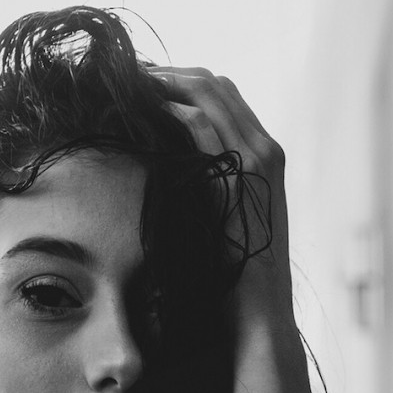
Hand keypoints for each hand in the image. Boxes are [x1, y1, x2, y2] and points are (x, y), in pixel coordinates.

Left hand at [148, 66, 291, 323]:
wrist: (259, 318)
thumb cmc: (235, 285)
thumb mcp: (220, 228)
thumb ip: (203, 197)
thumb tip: (162, 183)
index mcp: (263, 160)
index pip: (223, 98)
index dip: (182, 84)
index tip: (143, 87)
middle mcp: (265, 152)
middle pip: (215, 85)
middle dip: (170, 74)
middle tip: (128, 77)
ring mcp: (256, 163)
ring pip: (209, 94)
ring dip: (165, 81)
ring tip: (128, 83)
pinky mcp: (239, 179)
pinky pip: (203, 127)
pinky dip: (172, 109)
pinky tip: (142, 108)